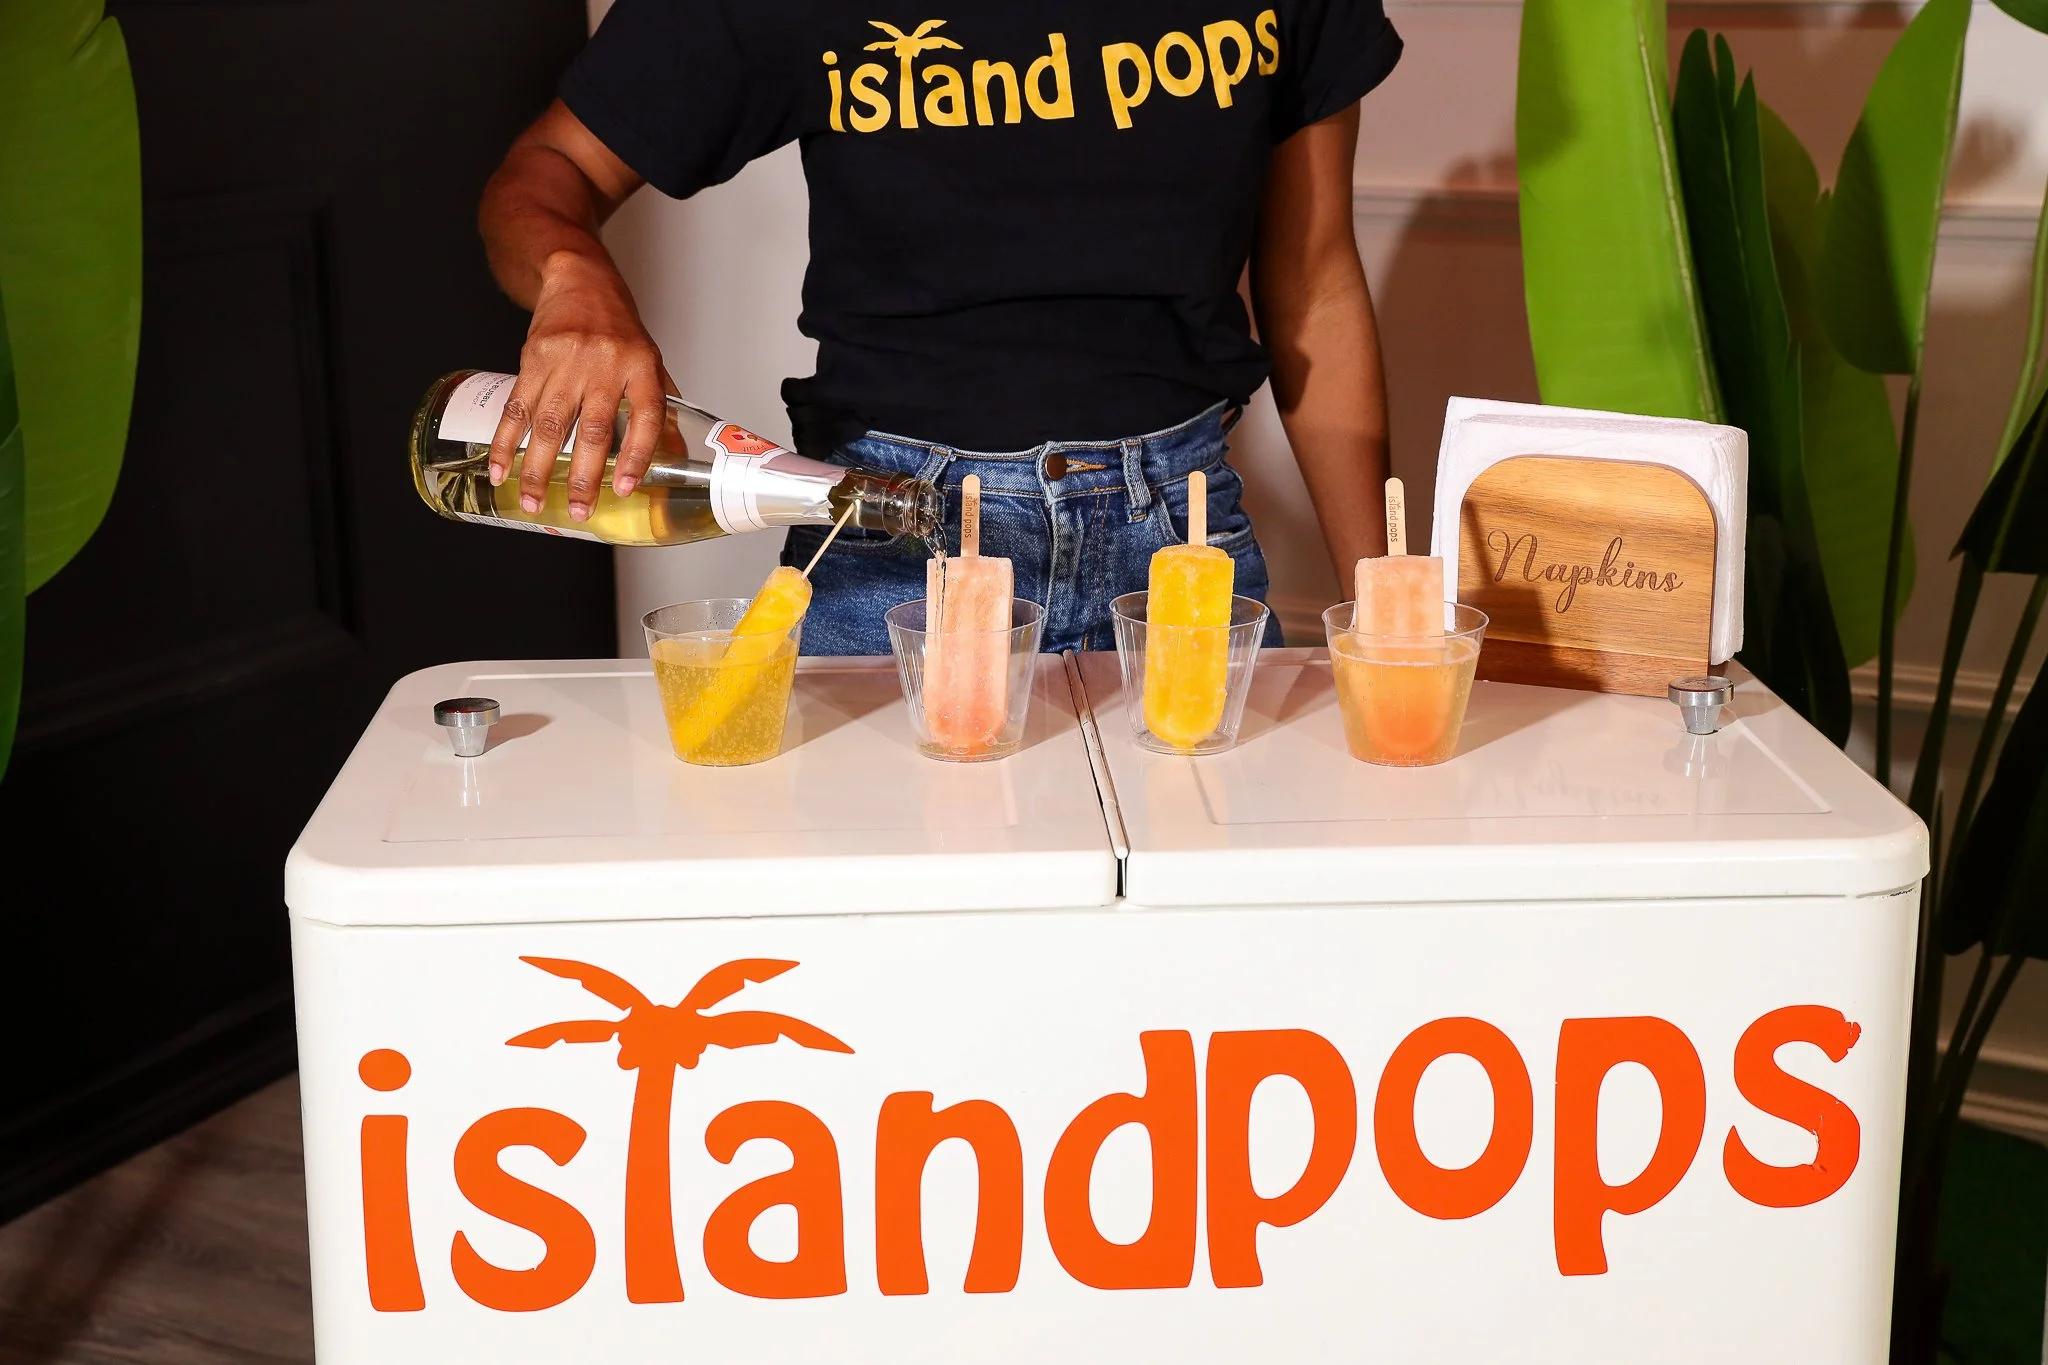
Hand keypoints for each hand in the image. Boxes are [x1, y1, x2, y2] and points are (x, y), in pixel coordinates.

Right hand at [485, 250, 670, 520]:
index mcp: (641, 365)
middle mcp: (604, 363)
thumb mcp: (649, 357)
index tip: (624, 487)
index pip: (644, 416)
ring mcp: (566, 360)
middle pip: (592, 428)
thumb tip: (675, 456)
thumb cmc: (617, 325)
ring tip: (533, 502)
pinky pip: (517, 407)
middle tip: (578, 510)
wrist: (577, 277)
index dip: (635, 455)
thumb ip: (657, 405)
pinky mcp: (533, 359)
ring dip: (537, 468)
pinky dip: (506, 443)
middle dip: (582, 476)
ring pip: (550, 423)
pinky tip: (500, 470)